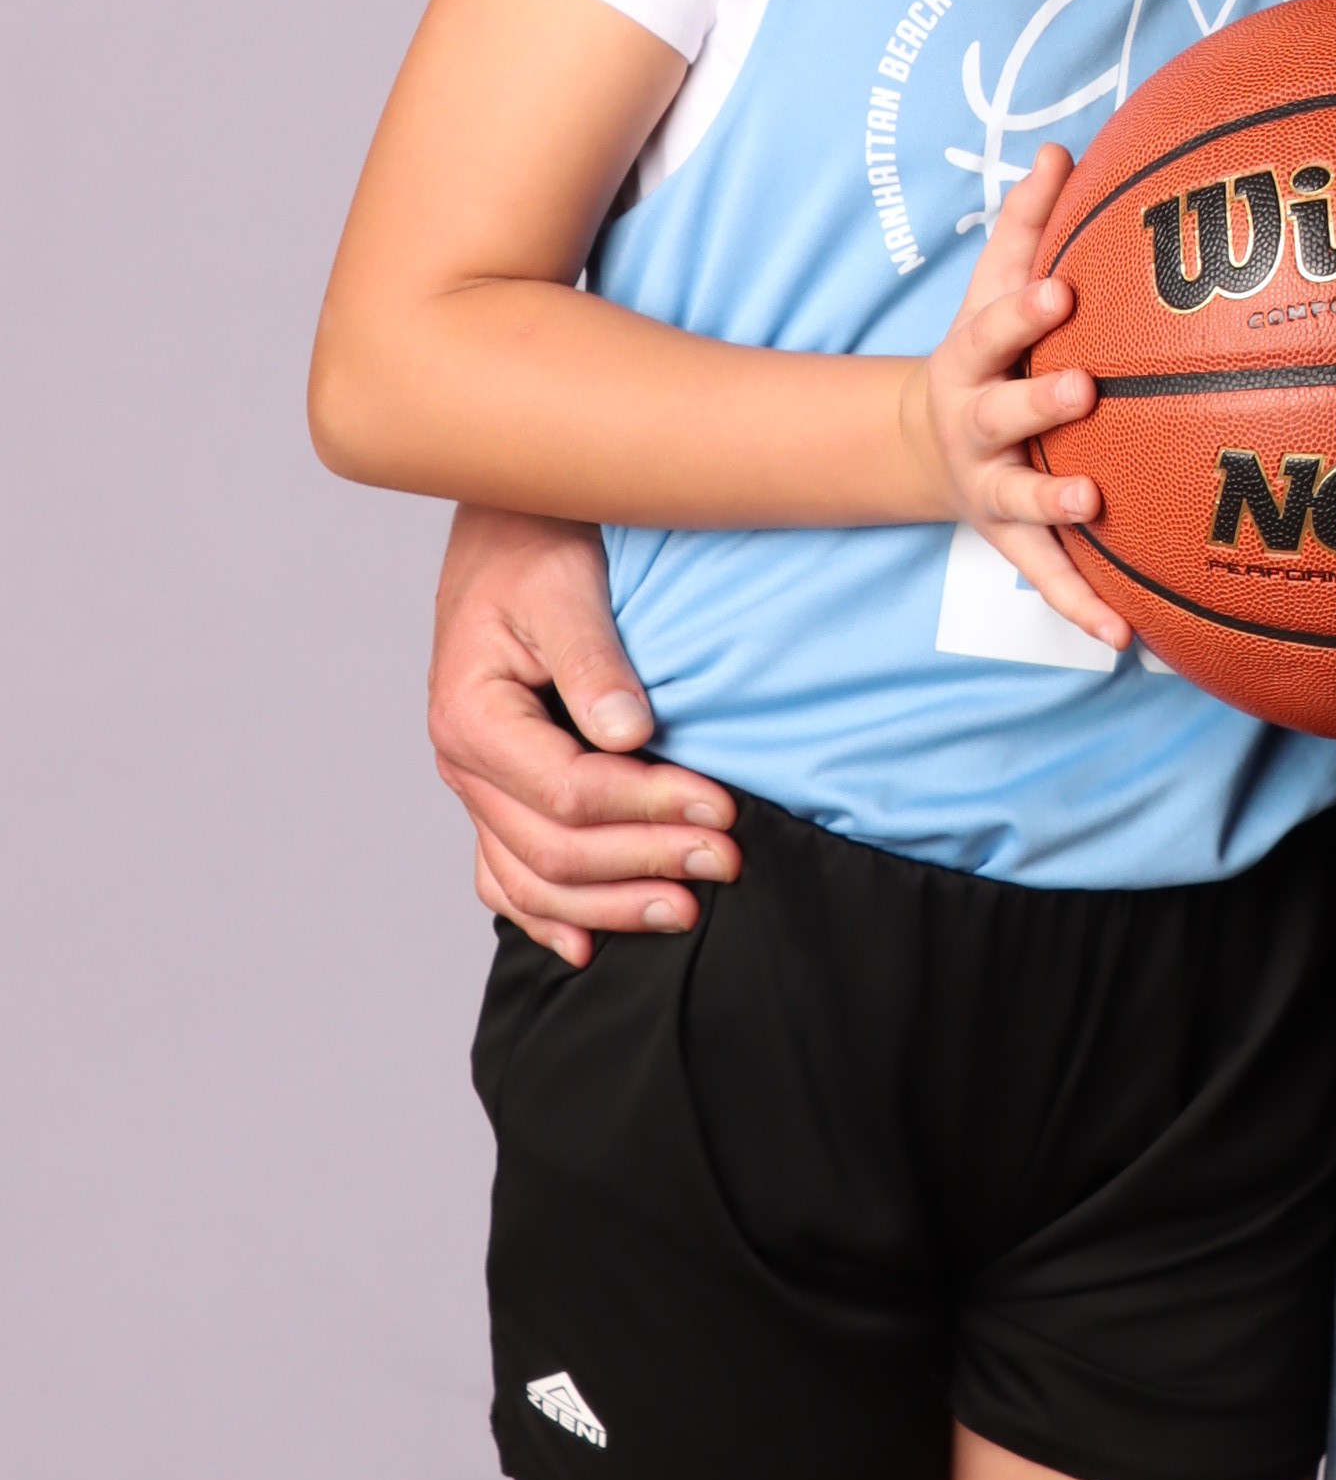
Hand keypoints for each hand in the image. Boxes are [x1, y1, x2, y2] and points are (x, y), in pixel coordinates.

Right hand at [429, 503, 738, 967]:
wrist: (506, 531)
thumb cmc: (536, 547)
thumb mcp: (562, 584)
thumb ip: (593, 658)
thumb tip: (629, 732)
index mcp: (472, 717)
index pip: (567, 792)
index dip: (648, 806)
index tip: (722, 805)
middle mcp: (463, 764)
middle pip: (556, 848)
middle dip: (647, 861)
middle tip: (728, 860)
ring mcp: (476, 788)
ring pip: (534, 879)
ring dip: (611, 904)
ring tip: (687, 910)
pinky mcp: (496, 794)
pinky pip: (507, 875)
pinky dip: (547, 915)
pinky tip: (588, 948)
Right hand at [900, 147, 1127, 651]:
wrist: (929, 443)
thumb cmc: (988, 350)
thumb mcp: (993, 286)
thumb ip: (1027, 224)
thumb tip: (1062, 148)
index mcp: (974, 356)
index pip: (998, 324)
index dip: (1027, 309)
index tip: (1065, 289)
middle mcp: (978, 425)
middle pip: (1002, 411)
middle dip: (1039, 400)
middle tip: (1083, 388)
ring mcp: (993, 488)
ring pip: (1021, 500)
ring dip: (1055, 505)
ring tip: (1093, 506)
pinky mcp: (1013, 543)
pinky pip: (1050, 580)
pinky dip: (1082, 608)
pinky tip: (1124, 637)